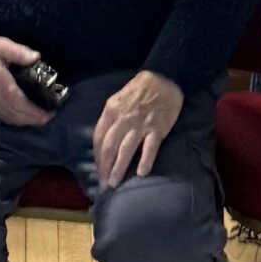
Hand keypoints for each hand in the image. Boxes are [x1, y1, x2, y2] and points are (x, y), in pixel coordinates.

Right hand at [0, 34, 55, 128]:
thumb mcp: (0, 44)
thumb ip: (19, 51)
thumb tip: (37, 57)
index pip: (21, 104)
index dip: (37, 112)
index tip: (51, 111)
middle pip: (18, 116)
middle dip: (36, 119)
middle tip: (50, 114)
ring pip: (12, 120)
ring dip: (27, 122)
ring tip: (41, 117)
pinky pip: (4, 118)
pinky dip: (17, 121)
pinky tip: (24, 117)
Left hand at [91, 70, 183, 186]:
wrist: (163, 78)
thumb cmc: (139, 90)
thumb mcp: (118, 100)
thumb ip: (112, 118)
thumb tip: (106, 139)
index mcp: (111, 110)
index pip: (99, 136)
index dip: (97, 155)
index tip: (98, 169)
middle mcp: (123, 119)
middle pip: (109, 146)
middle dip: (104, 167)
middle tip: (104, 183)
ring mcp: (140, 125)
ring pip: (125, 150)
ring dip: (118, 168)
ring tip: (115, 183)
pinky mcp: (157, 129)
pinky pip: (149, 148)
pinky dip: (145, 161)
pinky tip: (141, 173)